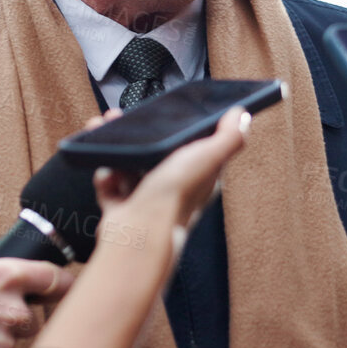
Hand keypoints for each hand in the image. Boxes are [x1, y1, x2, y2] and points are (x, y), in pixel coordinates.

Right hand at [30, 107, 248, 347]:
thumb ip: (228, 137)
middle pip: (155, 153)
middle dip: (137, 136)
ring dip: (116, 151)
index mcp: (199, 177)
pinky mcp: (124, 211)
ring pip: (129, 167)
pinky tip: (105, 172)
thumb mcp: (207, 158)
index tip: (160, 112)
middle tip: (120, 121)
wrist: (137, 234)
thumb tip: (242, 116)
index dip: (176, 128)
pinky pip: (111, 187)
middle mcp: (175, 190)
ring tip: (104, 136)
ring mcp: (148, 201)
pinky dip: (105, 179)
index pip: (192, 146)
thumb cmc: (174, 200)